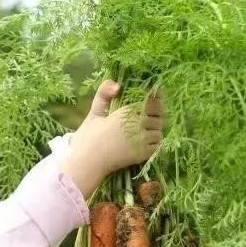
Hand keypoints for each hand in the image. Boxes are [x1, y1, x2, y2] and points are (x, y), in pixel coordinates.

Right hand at [58, 80, 163, 197]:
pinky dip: (154, 145)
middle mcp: (138, 123)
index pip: (152, 102)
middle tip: (146, 122)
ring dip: (154, 132)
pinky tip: (144, 145)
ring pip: (159, 132)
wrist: (87, 161)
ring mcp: (142, 139)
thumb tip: (118, 85)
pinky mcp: (143, 153)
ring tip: (144, 134)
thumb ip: (103, 93)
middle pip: (158, 117)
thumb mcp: (94, 111)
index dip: (155, 102)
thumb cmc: (89, 136)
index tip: (151, 104)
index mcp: (127, 110)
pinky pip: (157, 146)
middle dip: (154, 118)